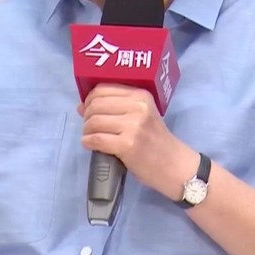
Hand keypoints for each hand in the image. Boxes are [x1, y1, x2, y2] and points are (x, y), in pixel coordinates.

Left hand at [79, 84, 198, 201]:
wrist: (173, 165)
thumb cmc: (156, 141)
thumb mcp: (142, 116)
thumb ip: (116, 107)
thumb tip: (81, 105)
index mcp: (141, 95)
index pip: (103, 88)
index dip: (89, 99)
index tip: (87, 109)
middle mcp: (138, 107)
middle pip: (96, 104)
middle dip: (86, 116)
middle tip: (89, 126)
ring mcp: (133, 126)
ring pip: (94, 121)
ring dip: (86, 130)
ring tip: (90, 136)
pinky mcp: (127, 145)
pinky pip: (97, 139)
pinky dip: (87, 142)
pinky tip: (89, 144)